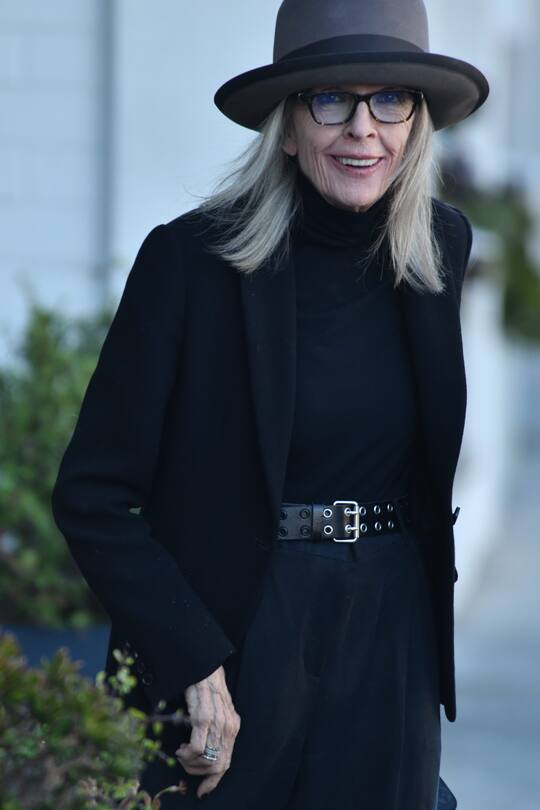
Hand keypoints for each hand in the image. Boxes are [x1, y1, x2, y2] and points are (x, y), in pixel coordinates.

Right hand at [175, 664, 240, 798]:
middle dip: (198, 773)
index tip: (202, 791)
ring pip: (207, 760)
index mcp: (232, 727)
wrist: (204, 668)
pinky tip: (181, 749)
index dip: (214, 781)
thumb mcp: (217, 713)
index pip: (226, 763)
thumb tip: (205, 757)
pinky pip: (198, 748)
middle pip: (218, 766)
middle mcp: (228, 727)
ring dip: (190, 763)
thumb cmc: (207, 690)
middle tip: (186, 763)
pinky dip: (187, 754)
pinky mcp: (203, 718)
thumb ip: (215, 733)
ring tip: (182, 753)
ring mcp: (217, 723)